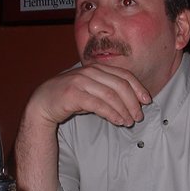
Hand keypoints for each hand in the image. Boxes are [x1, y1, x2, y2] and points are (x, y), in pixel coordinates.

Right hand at [27, 63, 151, 127]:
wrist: (43, 103)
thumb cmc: (70, 98)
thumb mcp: (92, 91)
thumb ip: (109, 91)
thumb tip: (132, 102)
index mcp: (97, 68)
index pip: (124, 75)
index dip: (138, 88)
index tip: (146, 101)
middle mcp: (90, 71)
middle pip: (120, 85)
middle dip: (133, 102)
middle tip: (139, 116)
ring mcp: (81, 81)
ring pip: (111, 95)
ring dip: (124, 110)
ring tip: (129, 122)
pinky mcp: (73, 94)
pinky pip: (98, 104)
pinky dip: (111, 113)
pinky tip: (118, 121)